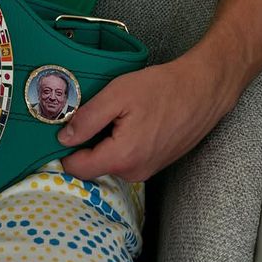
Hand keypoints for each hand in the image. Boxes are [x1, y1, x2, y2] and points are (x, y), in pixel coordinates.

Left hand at [57, 58, 229, 181]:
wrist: (202, 90)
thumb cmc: (162, 88)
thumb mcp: (117, 94)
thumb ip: (87, 119)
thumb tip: (63, 138)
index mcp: (122, 157)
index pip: (79, 168)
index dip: (63, 150)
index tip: (59, 129)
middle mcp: (134, 172)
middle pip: (93, 164)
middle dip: (86, 142)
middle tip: (89, 111)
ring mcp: (147, 170)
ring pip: (110, 160)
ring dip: (104, 140)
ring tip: (113, 112)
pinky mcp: (156, 163)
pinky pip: (127, 157)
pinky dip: (121, 140)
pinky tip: (129, 118)